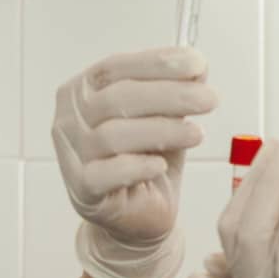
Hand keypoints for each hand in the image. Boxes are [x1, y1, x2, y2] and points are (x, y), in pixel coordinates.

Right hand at [52, 47, 217, 277]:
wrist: (140, 214)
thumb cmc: (148, 157)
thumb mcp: (167, 117)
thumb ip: (176, 89)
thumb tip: (198, 66)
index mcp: (83, 91)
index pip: (116, 67)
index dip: (157, 63)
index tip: (198, 64)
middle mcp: (69, 119)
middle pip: (117, 98)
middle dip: (170, 95)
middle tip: (209, 99)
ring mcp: (72, 155)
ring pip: (114, 134)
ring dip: (162, 130)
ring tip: (198, 134)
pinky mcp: (82, 189)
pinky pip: (105, 173)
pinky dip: (136, 166)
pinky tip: (161, 164)